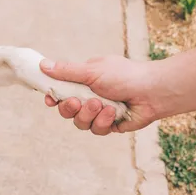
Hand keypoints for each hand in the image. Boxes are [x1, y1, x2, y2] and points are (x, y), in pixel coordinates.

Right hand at [40, 55, 156, 134]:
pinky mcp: (110, 125)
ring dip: (89, 114)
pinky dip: (103, 121)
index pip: (61, 91)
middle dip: (70, 108)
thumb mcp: (92, 71)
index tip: (50, 99)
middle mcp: (90, 97)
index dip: (53, 97)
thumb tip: (43, 65)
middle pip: (67, 111)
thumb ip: (67, 71)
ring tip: (101, 104)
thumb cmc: (125, 75)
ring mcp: (100, 112)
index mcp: (84, 81)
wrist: (152, 91)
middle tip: (77, 102)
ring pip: (80, 123)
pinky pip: (97, 129)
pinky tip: (113, 112)